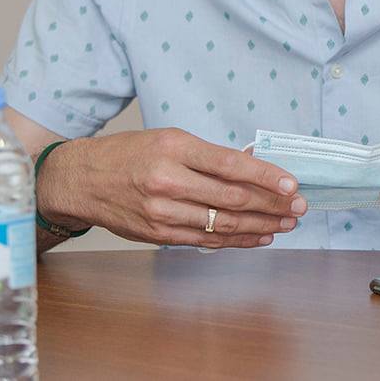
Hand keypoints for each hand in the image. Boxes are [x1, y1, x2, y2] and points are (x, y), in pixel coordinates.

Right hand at [41, 129, 305, 248]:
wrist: (80, 181)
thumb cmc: (129, 154)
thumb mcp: (168, 140)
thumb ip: (207, 156)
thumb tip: (253, 168)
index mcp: (173, 149)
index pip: (231, 164)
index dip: (266, 177)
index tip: (292, 184)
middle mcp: (168, 181)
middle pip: (232, 198)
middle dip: (272, 205)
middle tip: (299, 207)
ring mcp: (162, 212)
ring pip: (222, 224)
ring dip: (260, 226)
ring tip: (285, 224)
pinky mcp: (158, 234)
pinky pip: (204, 240)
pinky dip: (235, 240)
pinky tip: (257, 237)